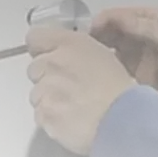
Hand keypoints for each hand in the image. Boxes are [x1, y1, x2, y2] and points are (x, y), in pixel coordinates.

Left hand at [25, 26, 136, 155]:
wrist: (122, 119)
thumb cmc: (119, 87)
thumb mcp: (103, 54)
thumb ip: (76, 50)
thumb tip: (65, 54)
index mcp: (70, 43)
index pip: (35, 37)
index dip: (42, 47)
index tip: (51, 55)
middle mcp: (52, 62)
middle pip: (34, 68)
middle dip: (46, 76)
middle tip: (68, 85)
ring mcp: (44, 91)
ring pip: (36, 94)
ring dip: (48, 98)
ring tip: (73, 105)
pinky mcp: (43, 115)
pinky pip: (40, 115)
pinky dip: (51, 118)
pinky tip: (70, 119)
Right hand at [89, 7, 157, 103]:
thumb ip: (145, 29)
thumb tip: (116, 18)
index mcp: (144, 18)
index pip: (114, 15)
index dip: (99, 23)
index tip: (85, 38)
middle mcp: (134, 31)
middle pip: (105, 30)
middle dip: (91, 38)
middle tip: (78, 53)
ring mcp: (130, 49)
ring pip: (103, 46)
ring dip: (93, 52)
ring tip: (81, 65)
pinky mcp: (128, 67)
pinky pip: (108, 63)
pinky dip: (99, 66)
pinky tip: (90, 75)